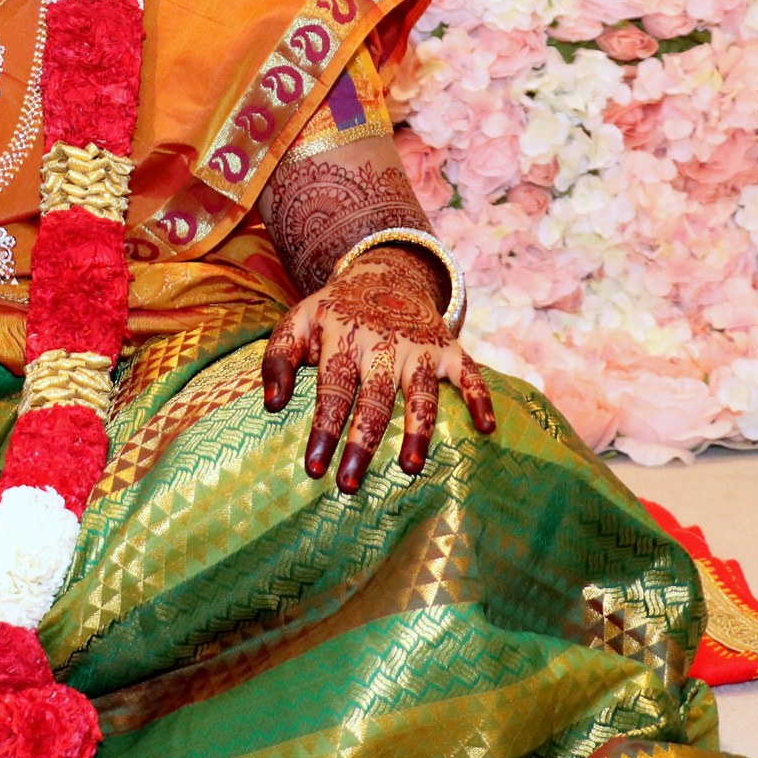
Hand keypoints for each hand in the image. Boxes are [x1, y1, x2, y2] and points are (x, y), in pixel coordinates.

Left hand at [260, 248, 495, 490]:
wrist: (385, 273)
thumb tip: (272, 404)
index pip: (333, 391)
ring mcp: (420, 348)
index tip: (315, 469)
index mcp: (344, 341)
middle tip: (349, 485)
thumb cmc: (336, 312)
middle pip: (374, 400)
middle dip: (362, 443)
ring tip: (410, 468)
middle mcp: (384, 346)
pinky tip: (486, 428)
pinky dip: (480, 398)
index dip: (324, 430)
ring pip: (422, 393)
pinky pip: (469, 374)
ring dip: (418, 430)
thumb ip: (278, 358)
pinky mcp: (449, 348)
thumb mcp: (299, 321)